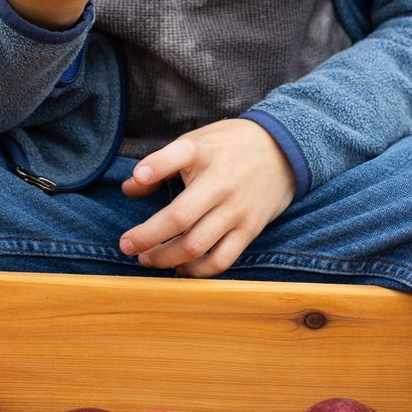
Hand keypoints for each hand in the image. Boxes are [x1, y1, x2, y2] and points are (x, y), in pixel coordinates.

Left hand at [118, 118, 295, 276]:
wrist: (284, 151)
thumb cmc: (230, 147)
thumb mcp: (197, 141)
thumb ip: (162, 164)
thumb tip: (130, 187)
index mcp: (205, 152)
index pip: (181, 154)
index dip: (157, 165)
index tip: (138, 177)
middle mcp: (221, 182)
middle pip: (180, 217)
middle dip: (147, 236)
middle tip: (127, 246)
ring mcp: (237, 208)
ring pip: (196, 245)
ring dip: (166, 258)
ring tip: (147, 259)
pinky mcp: (250, 229)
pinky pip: (222, 260)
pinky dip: (197, 270)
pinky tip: (181, 267)